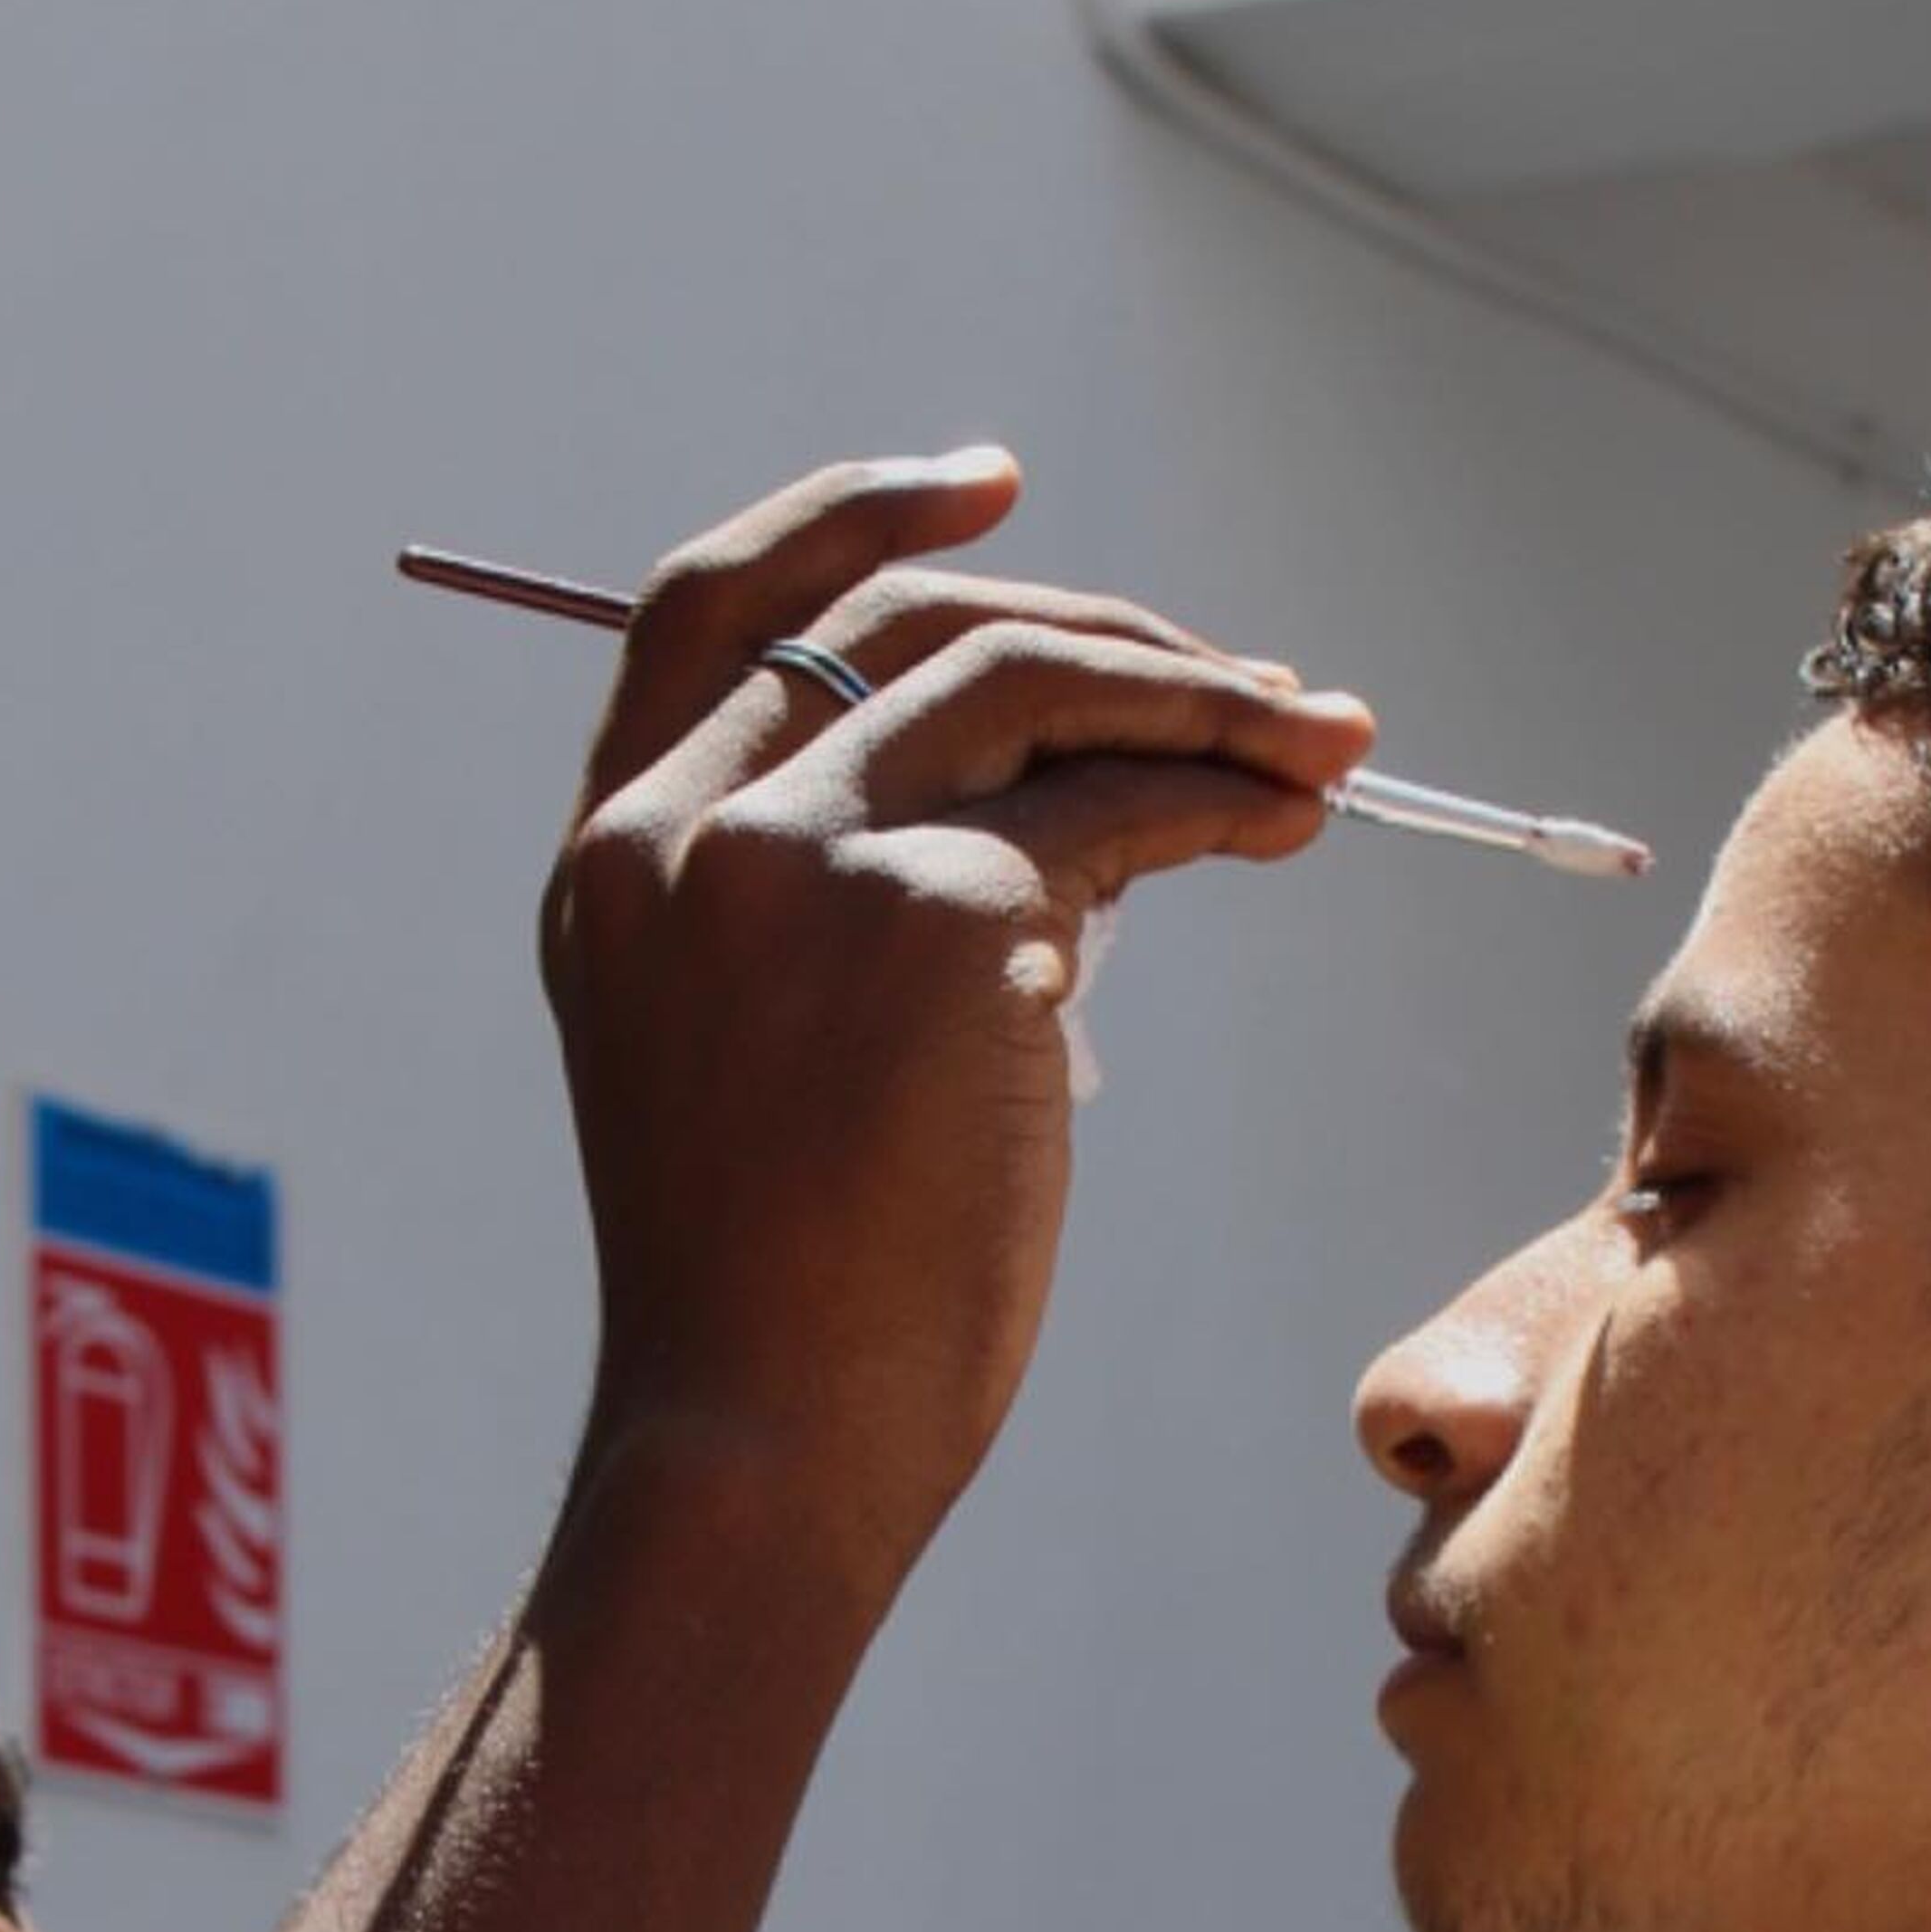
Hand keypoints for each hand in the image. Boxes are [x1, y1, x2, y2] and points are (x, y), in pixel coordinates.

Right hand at [541, 451, 1372, 1608]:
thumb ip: (830, 912)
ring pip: (1029, 677)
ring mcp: (803, 858)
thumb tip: (1069, 794)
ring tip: (1318, 741)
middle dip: (1099, 627)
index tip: (989, 482)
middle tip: (1243, 676)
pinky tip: (1287, 821)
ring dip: (1195, 690)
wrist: (766, 1449)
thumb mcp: (758, 1071)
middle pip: (910, 623)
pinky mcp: (935, 914)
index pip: (714, 603)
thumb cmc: (783, 1313)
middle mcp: (686, 832)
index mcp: (612, 862)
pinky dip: (1223, 796)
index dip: (857, 517)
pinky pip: (1118, 809)